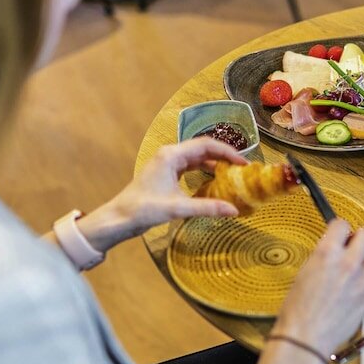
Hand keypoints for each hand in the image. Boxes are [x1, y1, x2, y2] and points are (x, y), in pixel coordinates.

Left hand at [78, 138, 247, 251]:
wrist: (119, 218)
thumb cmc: (144, 209)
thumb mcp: (178, 208)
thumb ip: (207, 207)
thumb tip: (234, 210)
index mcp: (171, 155)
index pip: (206, 145)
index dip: (227, 152)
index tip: (243, 163)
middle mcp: (170, 154)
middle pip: (203, 148)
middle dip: (223, 156)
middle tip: (242, 168)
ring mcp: (167, 163)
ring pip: (197, 157)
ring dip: (214, 163)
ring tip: (232, 173)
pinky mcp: (166, 173)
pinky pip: (190, 166)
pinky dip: (204, 170)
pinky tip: (214, 180)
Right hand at [273, 220, 363, 357]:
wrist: (306, 336)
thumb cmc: (298, 308)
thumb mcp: (305, 272)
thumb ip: (323, 256)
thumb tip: (335, 248)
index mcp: (326, 254)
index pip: (342, 224)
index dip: (340, 229)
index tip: (338, 235)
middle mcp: (348, 263)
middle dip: (360, 238)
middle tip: (354, 247)